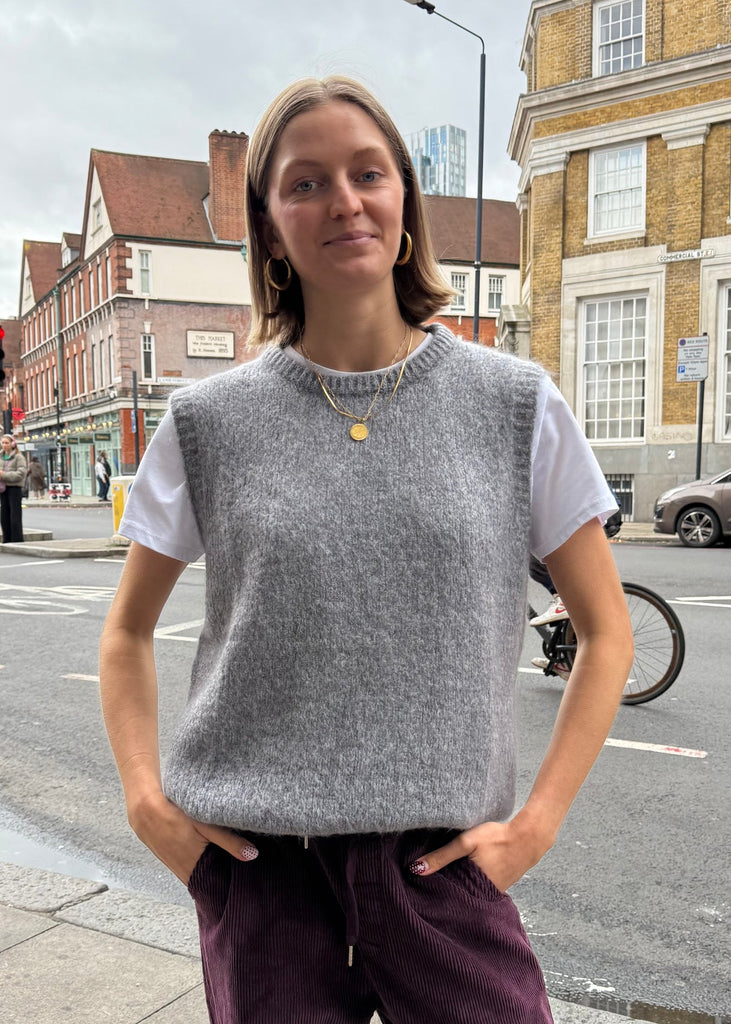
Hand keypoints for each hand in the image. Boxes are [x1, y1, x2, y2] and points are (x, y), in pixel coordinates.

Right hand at [127, 789, 257, 885]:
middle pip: (207, 883)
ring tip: (225, 870)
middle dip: (221, 882)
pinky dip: (198, 868)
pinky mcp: (170, 861)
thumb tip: (252, 855)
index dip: (228, 887)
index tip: (243, 888)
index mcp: (195, 866)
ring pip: (197, 877)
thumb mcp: (206, 825)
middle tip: (239, 879)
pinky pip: (188, 870)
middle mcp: (184, 872)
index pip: (216, 887)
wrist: (145, 811)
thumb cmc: (176, 815)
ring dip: (209, 874)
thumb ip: (229, 841)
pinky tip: (206, 858)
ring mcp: (175, 867)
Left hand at [410, 813, 555, 892]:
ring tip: (442, 879)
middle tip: (425, 886)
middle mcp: (482, 896)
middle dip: (443, 891)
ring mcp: (492, 893)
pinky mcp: (498, 887)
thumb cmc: (497, 837)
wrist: (528, 838)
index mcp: (472, 888)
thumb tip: (417, 869)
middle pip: (456, 896)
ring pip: (468, 893)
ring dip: (457, 887)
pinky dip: (470, 883)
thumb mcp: (466, 842)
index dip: (432, 892)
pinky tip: (463, 874)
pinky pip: (479, 889)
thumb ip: (442, 856)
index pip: (445, 896)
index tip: (417, 890)